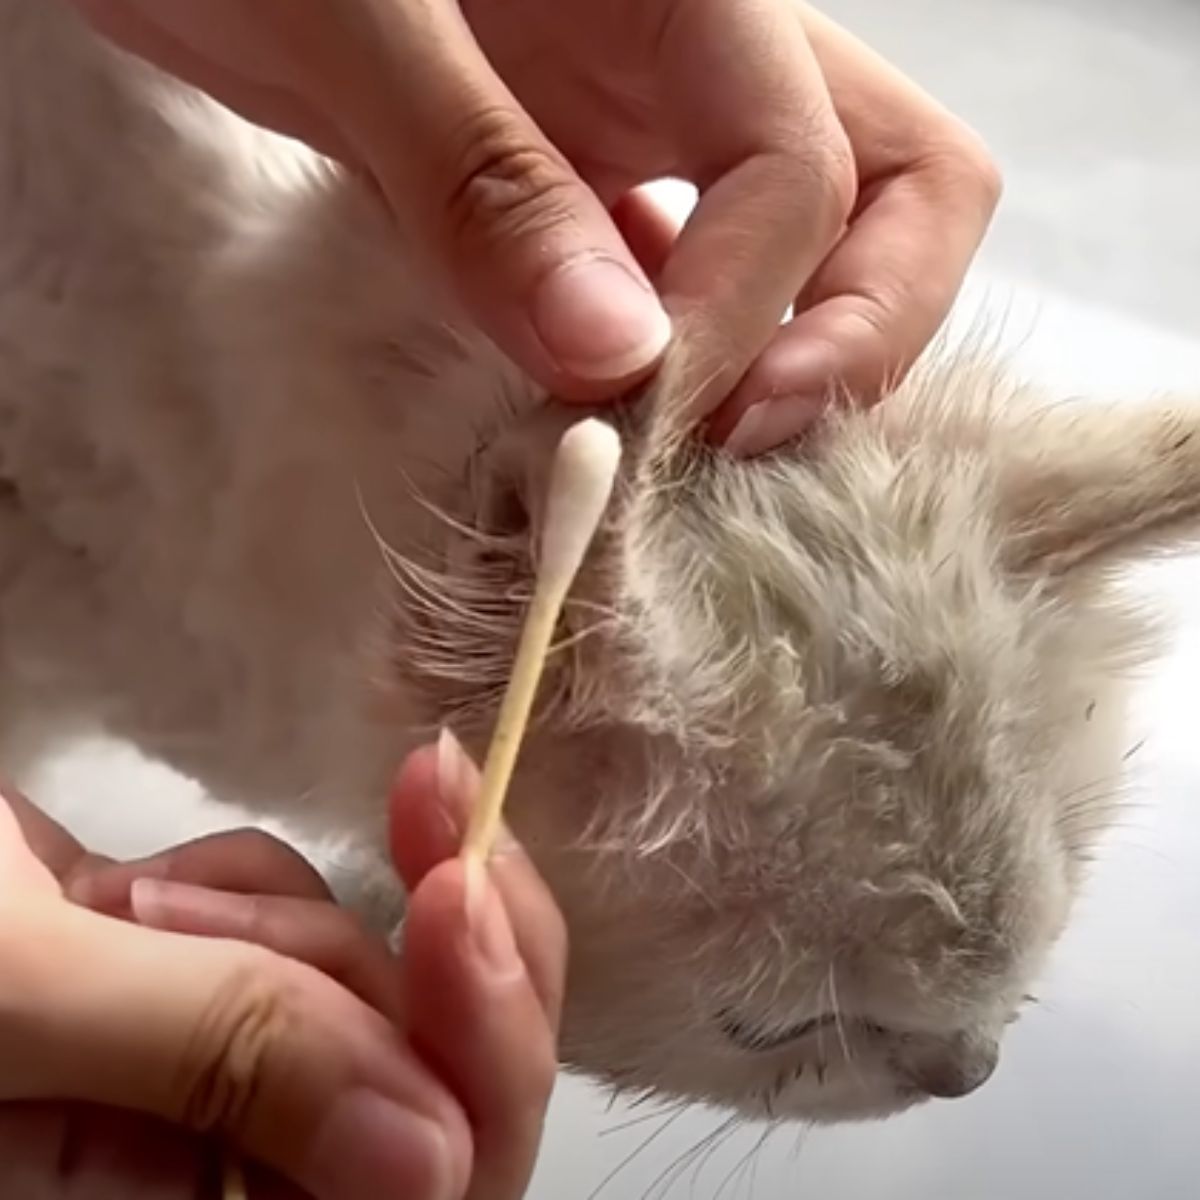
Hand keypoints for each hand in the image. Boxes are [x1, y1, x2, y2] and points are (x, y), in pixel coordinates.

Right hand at [0, 732, 565, 1198]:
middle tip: (358, 830)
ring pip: (361, 995)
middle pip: (419, 1083)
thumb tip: (435, 1155)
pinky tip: (133, 885)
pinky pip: (291, 942)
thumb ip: (206, 1057)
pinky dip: (241, 889)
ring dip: (281, 915)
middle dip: (390, 950)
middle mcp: (191, 1194)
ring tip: (129, 897)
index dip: (479, 1056)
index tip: (461, 890)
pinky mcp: (175, 1011)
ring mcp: (192, 1102)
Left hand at [69, 0, 998, 451]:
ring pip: (814, 245)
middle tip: (743, 440)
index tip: (639, 416)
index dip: (739, 313)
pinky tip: (621, 420)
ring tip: (696, 458)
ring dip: (786, 360)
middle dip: (855, 332)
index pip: (799, 172)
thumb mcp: (344, 27)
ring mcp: (642, 124)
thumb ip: (481, 178)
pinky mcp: (578, 187)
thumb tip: (617, 357)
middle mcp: (696, 56)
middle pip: (896, 188)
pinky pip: (685, 277)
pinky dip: (681, 360)